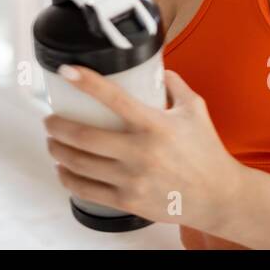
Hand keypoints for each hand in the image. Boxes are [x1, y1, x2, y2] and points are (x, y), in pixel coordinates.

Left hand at [43, 65, 244, 231]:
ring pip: (80, 164)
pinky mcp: (128, 201)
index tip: (67, 71)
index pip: (113, 98)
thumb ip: (175, 85)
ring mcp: (132, 179)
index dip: (86, 81)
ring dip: (57, 151)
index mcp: (154, 125)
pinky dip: (68, 178)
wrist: (219, 197)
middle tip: (49, 119)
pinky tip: (63, 170)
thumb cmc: (207, 152)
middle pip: (83, 136)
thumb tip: (156, 67)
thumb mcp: (195, 110)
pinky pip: (87, 190)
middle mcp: (140, 152)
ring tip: (52, 142)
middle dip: (57, 126)